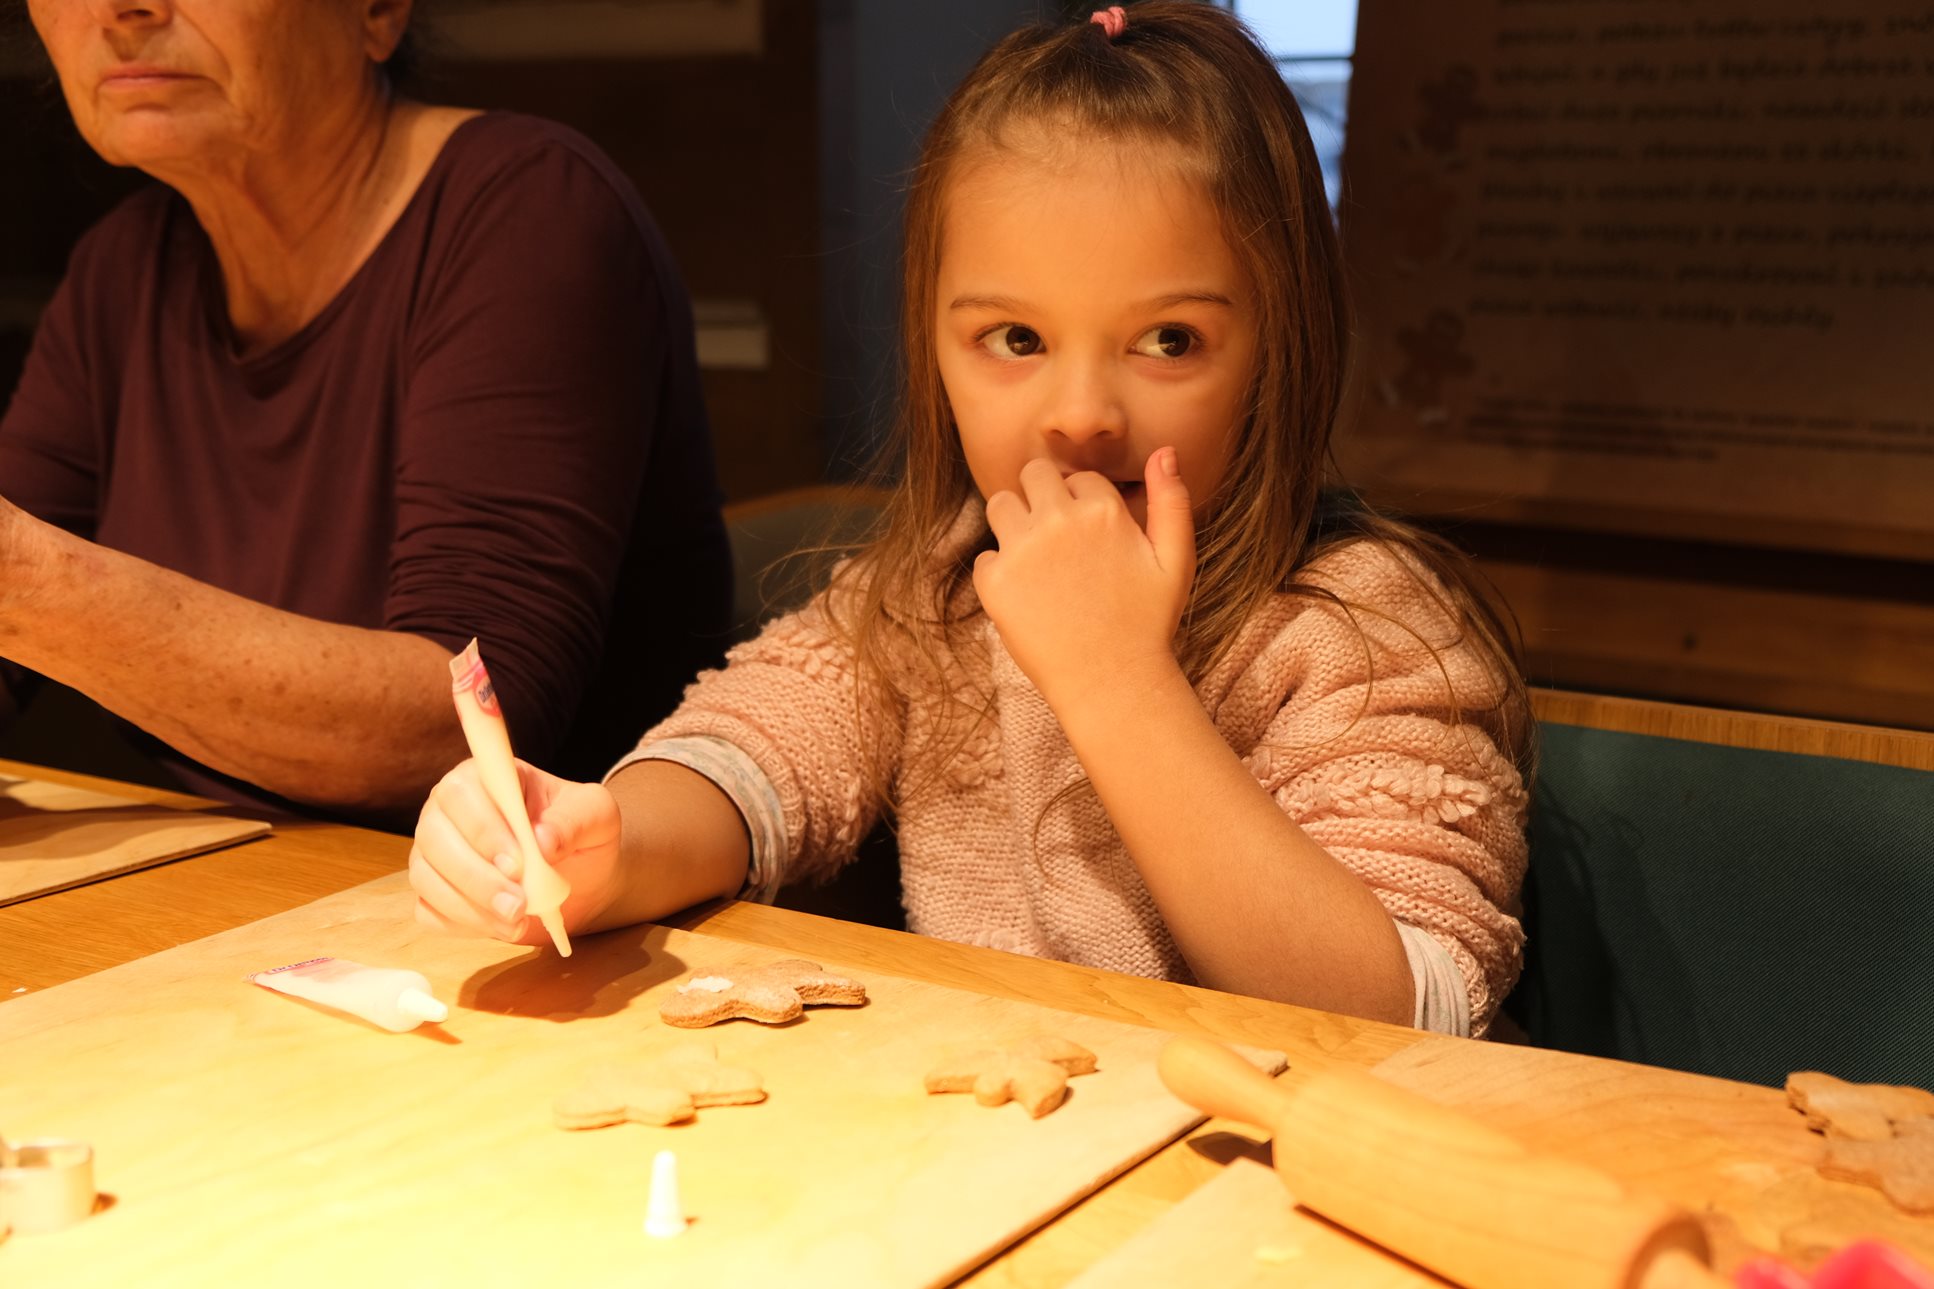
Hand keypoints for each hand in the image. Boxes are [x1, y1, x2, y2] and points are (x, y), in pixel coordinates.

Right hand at [411, 757, 621, 942]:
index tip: (518, 864)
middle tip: (519, 904)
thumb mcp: (596, 815)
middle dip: (477, 877)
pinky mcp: (433, 892)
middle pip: (434, 837)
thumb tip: (543, 839)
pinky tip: (499, 926)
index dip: (484, 830)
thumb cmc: (582, 834)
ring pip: (426, 878)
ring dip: (470, 906)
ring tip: (516, 921)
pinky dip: (461, 924)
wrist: (582, 877)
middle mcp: (449, 811)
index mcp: (485, 779)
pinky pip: (428, 911)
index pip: (462, 793)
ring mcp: (435, 853)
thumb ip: (574, 819)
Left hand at [973, 447, 1195, 710]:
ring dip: (1013, 522)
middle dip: (1041, 496)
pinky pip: (985, 556)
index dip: (1083, 502)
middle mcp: (1058, 521)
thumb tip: (1165, 451)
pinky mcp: (995, 582)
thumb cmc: (1148, 623)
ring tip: (1035, 560)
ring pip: (1000, 503)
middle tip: (1055, 538)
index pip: (1078, 477)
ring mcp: (1023, 550)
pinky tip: (1027, 597)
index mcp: (1102, 510)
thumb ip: (1172, 500)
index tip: (1090, 535)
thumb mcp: (1176, 559)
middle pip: (1033, 474)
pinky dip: (999, 572)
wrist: (1112, 682)